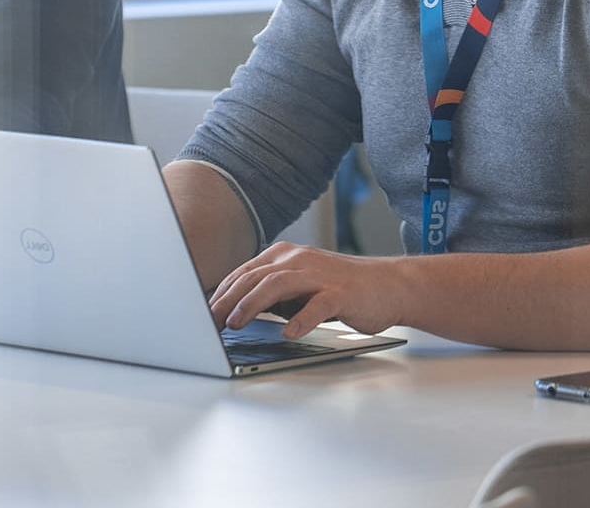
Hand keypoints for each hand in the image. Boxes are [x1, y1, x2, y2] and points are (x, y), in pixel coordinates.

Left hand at [208, 242, 413, 338]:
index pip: (245, 271)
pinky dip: (300, 320)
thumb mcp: (300, 285)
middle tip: (209, 321)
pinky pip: (316, 306)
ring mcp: (319, 275)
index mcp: (285, 255)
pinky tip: (288, 333)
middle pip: (255, 277)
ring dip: (252, 305)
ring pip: (277, 285)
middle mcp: (298, 259)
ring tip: (235, 322)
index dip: (222, 291)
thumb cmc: (339, 290)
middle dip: (227, 299)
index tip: (202, 311)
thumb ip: (273, 293)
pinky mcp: (340, 294)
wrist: (387, 286)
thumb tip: (237, 310)